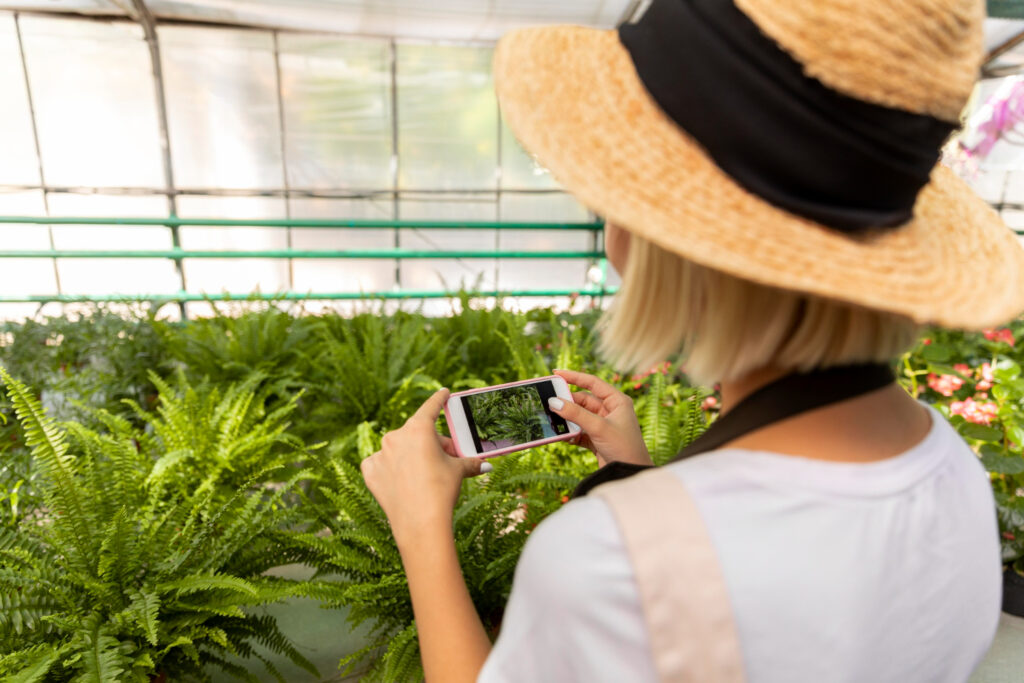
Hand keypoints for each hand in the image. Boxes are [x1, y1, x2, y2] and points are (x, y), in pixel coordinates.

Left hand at [361, 389, 486, 544]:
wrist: (421, 523)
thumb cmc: (441, 491)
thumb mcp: (458, 471)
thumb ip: (469, 462)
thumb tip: (485, 464)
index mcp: (418, 429)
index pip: (431, 408)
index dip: (439, 399)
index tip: (443, 393)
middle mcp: (396, 436)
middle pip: (418, 434)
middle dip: (433, 445)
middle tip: (447, 460)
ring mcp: (380, 453)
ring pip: (399, 449)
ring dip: (411, 456)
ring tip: (425, 476)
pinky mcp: (370, 470)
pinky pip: (382, 463)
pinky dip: (391, 469)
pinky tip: (401, 481)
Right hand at [550, 369, 652, 467]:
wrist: (631, 475)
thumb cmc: (624, 448)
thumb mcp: (599, 427)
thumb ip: (575, 414)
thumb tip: (554, 402)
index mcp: (617, 401)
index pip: (592, 383)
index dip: (574, 377)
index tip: (556, 373)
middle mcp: (611, 411)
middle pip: (583, 401)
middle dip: (567, 403)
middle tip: (549, 403)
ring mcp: (603, 425)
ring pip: (579, 417)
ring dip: (568, 420)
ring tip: (553, 420)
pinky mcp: (597, 439)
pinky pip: (579, 431)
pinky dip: (571, 434)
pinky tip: (564, 437)